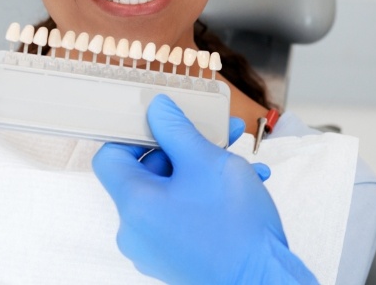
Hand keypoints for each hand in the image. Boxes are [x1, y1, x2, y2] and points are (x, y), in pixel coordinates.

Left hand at [93, 94, 317, 284]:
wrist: (266, 282)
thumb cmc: (236, 226)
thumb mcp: (206, 161)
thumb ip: (175, 129)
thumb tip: (157, 108)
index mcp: (135, 205)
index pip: (110, 156)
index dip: (133, 133)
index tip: (162, 123)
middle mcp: (136, 230)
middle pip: (148, 170)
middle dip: (184, 146)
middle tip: (217, 133)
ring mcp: (156, 245)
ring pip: (172, 189)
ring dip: (203, 166)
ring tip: (239, 156)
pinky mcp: (176, 254)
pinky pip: (182, 210)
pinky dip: (207, 192)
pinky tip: (244, 182)